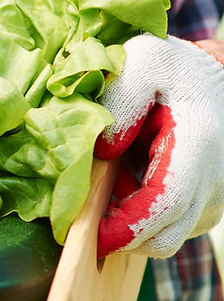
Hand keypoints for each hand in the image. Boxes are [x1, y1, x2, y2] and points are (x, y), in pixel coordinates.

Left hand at [94, 34, 223, 257]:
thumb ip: (121, 100)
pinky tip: (129, 182)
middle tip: (89, 204)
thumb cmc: (172, 70)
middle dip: (119, 234)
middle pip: (163, 237)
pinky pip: (169, 229)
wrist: (211, 80)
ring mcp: (212, 198)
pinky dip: (142, 217)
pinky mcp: (205, 207)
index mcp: (195, 145)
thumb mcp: (142, 62)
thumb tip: (103, 150)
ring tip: (114, 177)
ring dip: (130, 222)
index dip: (125, 228)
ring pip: (164, 237)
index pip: (164, 205)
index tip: (90, 236)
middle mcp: (212, 180)